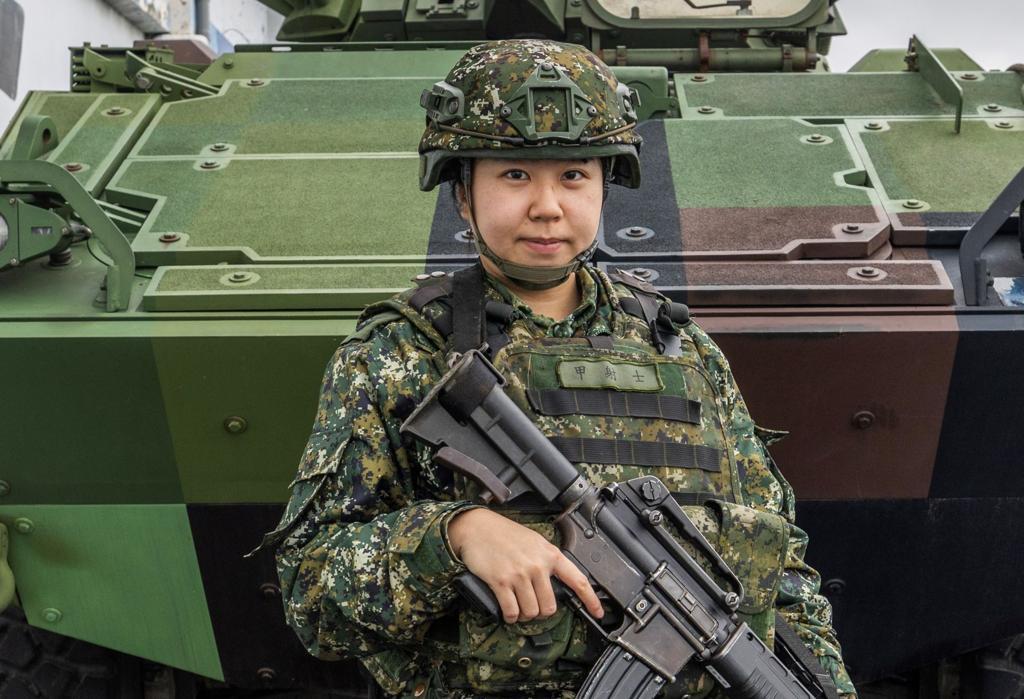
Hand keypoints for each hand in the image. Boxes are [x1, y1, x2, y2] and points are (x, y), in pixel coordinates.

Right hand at [447, 508, 603, 623]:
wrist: (478, 527)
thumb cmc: (505, 534)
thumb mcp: (535, 541)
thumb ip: (548, 560)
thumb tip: (558, 583)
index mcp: (550, 554)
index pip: (578, 580)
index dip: (591, 600)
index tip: (598, 612)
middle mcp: (537, 565)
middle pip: (550, 607)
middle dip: (541, 612)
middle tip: (533, 607)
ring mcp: (519, 574)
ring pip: (531, 612)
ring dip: (524, 615)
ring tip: (518, 606)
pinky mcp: (501, 582)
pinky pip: (512, 611)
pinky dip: (510, 616)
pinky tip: (508, 611)